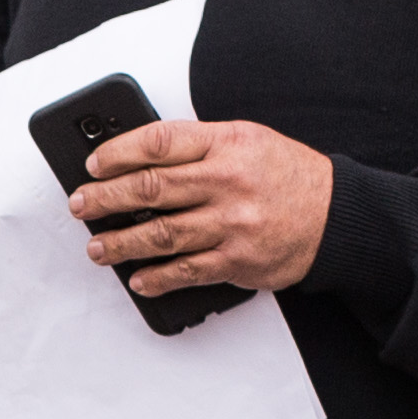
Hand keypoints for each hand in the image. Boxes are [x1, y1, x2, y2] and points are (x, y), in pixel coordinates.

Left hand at [73, 117, 332, 295]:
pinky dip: (158, 277)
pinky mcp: (238, 260)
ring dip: (122, 243)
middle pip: (152, 189)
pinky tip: (137, 279)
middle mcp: (227, 182)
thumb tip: (140, 159)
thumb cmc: (287, 175)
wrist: (336, 215)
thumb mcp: (246, 139)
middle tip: (81, 205)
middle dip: (107, 199)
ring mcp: (232, 224)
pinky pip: (188, 271)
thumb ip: (198, 146)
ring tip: (97, 247)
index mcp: (227, 144)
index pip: (160, 142)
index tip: (93, 164)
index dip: (119, 153)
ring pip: (163, 234)